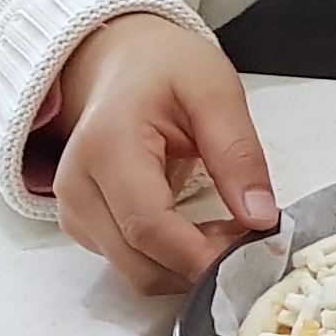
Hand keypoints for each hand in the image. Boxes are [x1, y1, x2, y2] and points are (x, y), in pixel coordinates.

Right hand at [51, 11, 276, 293]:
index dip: (202, 254)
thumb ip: (238, 154)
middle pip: (140, 262)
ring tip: (229, 230)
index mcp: (108, 146)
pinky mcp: (83, 225)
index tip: (254, 253)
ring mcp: (75, 210)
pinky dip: (171, 260)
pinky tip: (200, 231)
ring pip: (135, 271)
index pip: (149, 226)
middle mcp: (78, 186)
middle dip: (201, 265)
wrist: (122, 63)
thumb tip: (261, 218)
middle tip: (252, 241)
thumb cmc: (166, 69)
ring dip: (188, 267)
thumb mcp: (216, 92)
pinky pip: (130, 263)